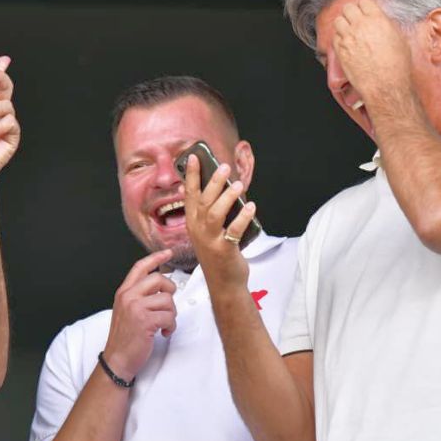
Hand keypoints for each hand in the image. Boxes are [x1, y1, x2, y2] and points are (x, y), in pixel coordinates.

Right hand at [102, 250, 177, 380]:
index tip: (168, 253)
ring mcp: (136, 307)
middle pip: (159, 279)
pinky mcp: (145, 320)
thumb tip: (161, 290)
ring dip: (171, 315)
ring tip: (163, 325)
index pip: (140, 267)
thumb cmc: (124, 338)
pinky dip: (171, 327)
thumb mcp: (126, 311)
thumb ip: (139, 297)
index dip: (156, 258)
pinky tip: (163, 333)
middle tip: (167, 307)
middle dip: (170, 292)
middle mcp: (128, 296)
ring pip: (168, 300)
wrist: (117, 359)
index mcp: (123, 292)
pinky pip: (169, 316)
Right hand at [182, 155, 251, 290]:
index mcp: (192, 223)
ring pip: (215, 213)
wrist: (224, 282)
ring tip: (238, 185)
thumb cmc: (217, 254)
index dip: (191, 176)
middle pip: (203, 200)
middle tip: (224, 167)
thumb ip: (207, 211)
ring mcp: (210, 240)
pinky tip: (250, 206)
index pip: (189, 195)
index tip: (194, 157)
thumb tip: (212, 187)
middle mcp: (198, 230)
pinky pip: (233, 230)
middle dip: (213, 181)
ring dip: (227, 197)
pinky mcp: (224, 249)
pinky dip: (243, 217)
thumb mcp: (207, 231)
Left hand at [332, 0, 414, 107]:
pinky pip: (335, 37)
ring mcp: (348, 38)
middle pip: (348, 8)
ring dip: (343, 24)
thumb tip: (382, 22)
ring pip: (338, 21)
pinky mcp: (340, 50)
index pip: (364, 2)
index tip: (365, 12)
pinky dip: (339, 38)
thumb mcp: (400, 38)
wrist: (385, 84)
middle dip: (352, 13)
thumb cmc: (396, 65)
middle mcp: (360, 26)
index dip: (365, 7)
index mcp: (377, 19)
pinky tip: (346, 43)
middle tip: (355, 20)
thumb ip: (388, 26)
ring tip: (349, 30)